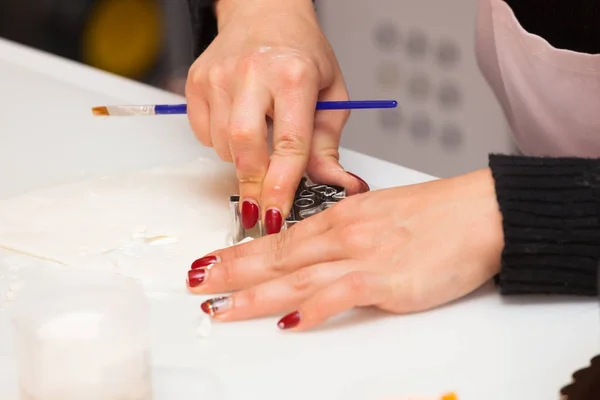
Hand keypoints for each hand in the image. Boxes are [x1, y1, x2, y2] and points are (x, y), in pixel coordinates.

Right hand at [185, 0, 363, 234]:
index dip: (282, 186)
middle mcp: (251, 73)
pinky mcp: (197, 82)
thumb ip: (328, 146)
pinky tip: (240, 121)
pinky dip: (223, 142)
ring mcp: (218, 77)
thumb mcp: (331, 95)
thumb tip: (336, 185)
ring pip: (224, 146)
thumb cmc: (301, 53)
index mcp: (293, 75)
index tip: (277, 215)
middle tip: (261, 206)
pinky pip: (205, 134)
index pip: (289, 144)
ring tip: (260, 136)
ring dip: (242, 159)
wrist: (264, 13)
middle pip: (245, 148)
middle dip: (253, 185)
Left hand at [186, 169, 504, 329]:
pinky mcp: (388, 281)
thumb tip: (316, 253)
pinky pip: (341, 295)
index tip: (212, 262)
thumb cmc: (434, 213)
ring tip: (220, 307)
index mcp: (340, 217)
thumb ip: (344, 235)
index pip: (279, 238)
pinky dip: (313, 309)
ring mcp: (364, 257)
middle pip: (277, 256)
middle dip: (231, 272)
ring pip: (297, 276)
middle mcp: (344, 235)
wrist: (480, 211)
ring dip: (254, 294)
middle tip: (196, 282)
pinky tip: (289, 323)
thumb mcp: (378, 214)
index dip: (240, 253)